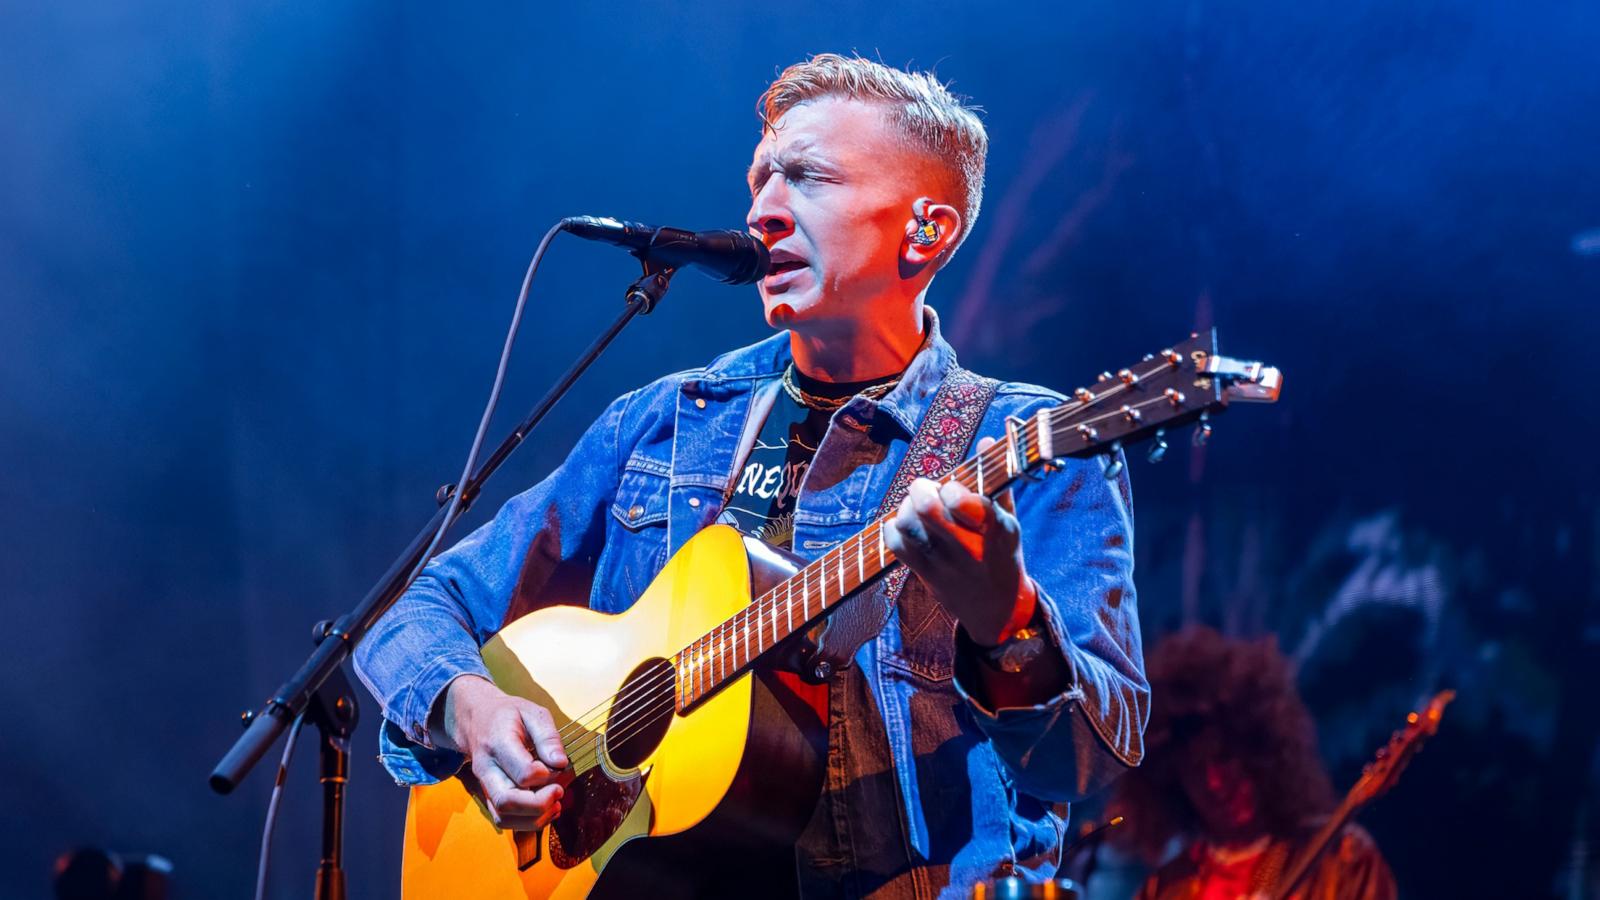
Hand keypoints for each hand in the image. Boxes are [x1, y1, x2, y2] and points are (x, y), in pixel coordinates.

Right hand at [438, 675, 568, 830]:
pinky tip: (545, 810)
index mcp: (498, 743)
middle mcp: (486, 769)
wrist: (476, 719)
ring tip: (555, 804)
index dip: (546, 776)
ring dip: (534, 818)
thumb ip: (548, 736)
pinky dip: (526, 823)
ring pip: (502, 817)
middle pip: (507, 801)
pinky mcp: (488, 796)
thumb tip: (560, 763)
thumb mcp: (532, 712)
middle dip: (539, 805)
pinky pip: (502, 820)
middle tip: (559, 791)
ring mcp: (484, 785)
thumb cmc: (508, 715)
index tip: (559, 765)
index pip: (522, 773)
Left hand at [883, 437, 1036, 646]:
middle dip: (922, 489)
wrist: (996, 609)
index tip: (951, 488)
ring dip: (906, 507)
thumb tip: (987, 439)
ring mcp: (944, 564)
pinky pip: (896, 545)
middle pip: (928, 510)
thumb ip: (996, 480)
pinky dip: (893, 527)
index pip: (964, 502)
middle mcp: (969, 548)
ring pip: (909, 526)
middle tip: (925, 488)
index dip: (951, 489)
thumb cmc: (1002, 554)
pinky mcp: (925, 575)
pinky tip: (905, 524)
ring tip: (915, 505)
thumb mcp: (1009, 520)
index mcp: (995, 529)